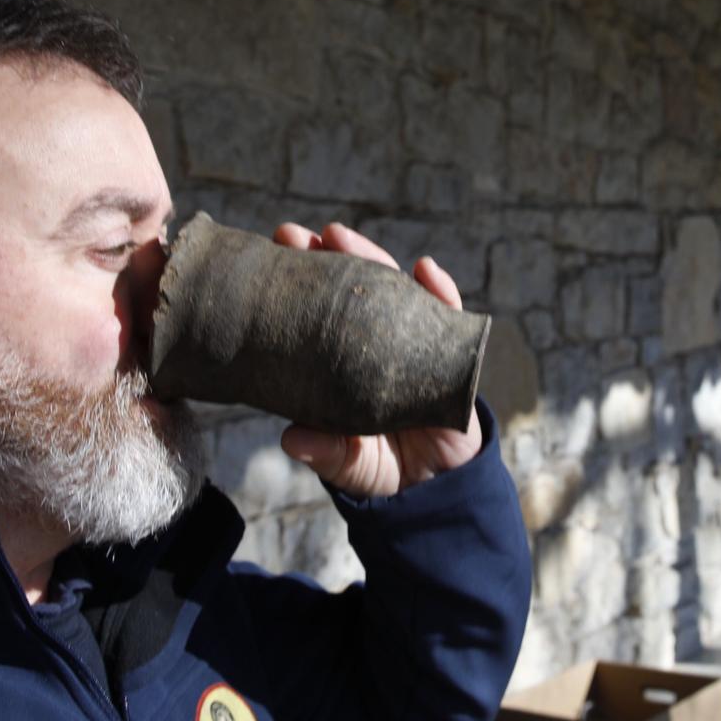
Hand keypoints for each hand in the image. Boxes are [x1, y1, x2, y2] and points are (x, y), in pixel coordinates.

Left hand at [272, 221, 482, 497]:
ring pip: (393, 289)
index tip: (269, 259)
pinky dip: (440, 291)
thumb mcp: (349, 464)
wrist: (436, 485)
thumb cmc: (381, 467)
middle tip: (294, 235)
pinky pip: (449, 316)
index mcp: (342, 359)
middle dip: (324, 257)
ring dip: (370, 259)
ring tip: (341, 236)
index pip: (318, 312)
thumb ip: (326, 453)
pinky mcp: (451, 351)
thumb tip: (291, 439)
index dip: (297, 284)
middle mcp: (375, 340)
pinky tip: (427, 270)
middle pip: (351, 289)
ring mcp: (413, 340)